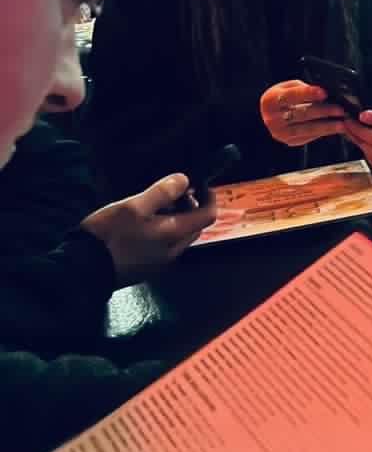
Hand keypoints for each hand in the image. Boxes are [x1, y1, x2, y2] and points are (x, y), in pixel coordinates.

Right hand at [81, 174, 215, 285]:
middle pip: (194, 226)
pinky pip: (164, 246)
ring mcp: (159, 263)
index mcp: (174, 235)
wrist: (81, 271)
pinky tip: (143, 223)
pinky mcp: (145, 268)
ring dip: (176, 218)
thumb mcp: (134, 206)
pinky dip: (163, 231)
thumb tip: (184, 180)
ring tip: (156, 205)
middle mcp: (172, 252)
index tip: (201, 185)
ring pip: (179, 237)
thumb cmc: (108, 236)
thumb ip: (161, 192)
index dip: (209, 198)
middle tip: (176, 192)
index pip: (207, 216)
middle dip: (191, 207)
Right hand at [260, 80, 346, 146]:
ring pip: (306, 129)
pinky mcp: (288, 141)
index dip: (309, 93)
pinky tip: (334, 128)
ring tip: (341, 124)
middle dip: (323, 111)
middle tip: (339, 110)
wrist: (270, 113)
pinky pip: (308, 137)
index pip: (292, 96)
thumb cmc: (283, 97)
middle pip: (301, 114)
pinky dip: (323, 133)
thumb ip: (303, 89)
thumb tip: (324, 93)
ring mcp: (280, 132)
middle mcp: (272, 118)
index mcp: (271, 100)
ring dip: (326, 127)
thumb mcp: (289, 87)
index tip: (324, 93)